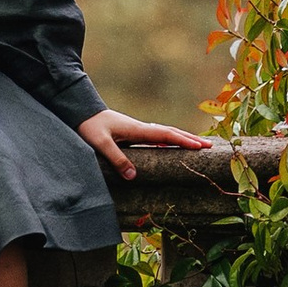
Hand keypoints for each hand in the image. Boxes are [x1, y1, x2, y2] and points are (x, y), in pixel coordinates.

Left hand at [78, 109, 211, 178]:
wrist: (79, 110)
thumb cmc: (88, 126)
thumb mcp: (100, 143)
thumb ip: (116, 158)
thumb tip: (133, 176)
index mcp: (136, 129)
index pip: (165, 135)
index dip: (183, 141)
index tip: (200, 146)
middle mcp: (140, 128)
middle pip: (170, 133)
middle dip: (189, 139)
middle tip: (209, 146)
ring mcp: (136, 129)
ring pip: (164, 133)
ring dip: (181, 138)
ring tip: (197, 145)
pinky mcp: (131, 132)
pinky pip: (155, 136)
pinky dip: (168, 140)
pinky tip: (170, 145)